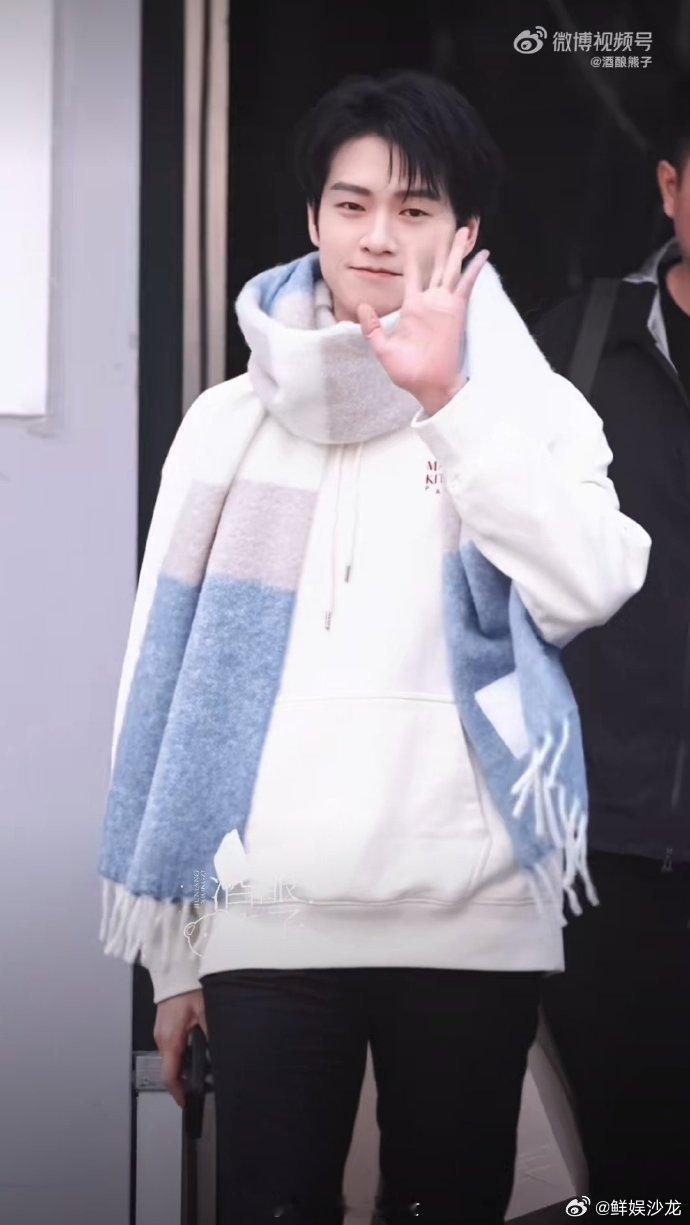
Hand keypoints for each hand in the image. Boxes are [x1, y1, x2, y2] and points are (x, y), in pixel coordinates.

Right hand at [153, 988, 208, 1107]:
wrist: (175, 972)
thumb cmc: (188, 989)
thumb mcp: (206, 1012)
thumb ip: (212, 1034)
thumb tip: (220, 1053)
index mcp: (170, 1039)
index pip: (170, 1074)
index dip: (177, 1092)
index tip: (185, 1102)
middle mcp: (161, 1039)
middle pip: (169, 1069)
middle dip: (182, 1081)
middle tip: (201, 1086)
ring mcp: (161, 1033)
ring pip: (170, 1058)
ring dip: (182, 1067)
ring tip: (201, 1069)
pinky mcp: (163, 1027)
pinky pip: (171, 1047)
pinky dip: (181, 1054)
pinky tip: (195, 1050)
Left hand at [356, 227, 489, 414]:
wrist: (427, 385)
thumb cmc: (407, 372)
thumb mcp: (382, 349)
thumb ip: (371, 328)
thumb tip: (362, 306)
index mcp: (411, 308)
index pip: (413, 277)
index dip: (413, 259)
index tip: (411, 242)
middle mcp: (429, 303)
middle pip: (436, 268)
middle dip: (441, 249)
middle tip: (446, 230)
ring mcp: (443, 306)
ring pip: (451, 270)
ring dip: (456, 251)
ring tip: (462, 231)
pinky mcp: (456, 311)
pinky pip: (466, 285)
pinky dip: (474, 269)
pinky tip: (481, 255)